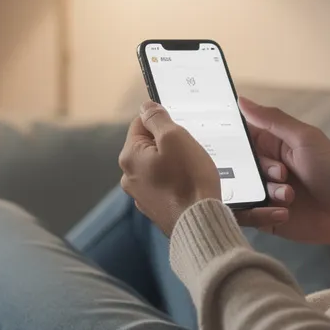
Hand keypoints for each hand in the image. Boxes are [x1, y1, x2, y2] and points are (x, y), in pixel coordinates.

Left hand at [119, 102, 222, 236]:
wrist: (200, 223)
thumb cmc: (189, 179)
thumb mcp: (175, 138)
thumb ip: (158, 119)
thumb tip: (146, 106)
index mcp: (129, 156)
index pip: (140, 123)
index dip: (162, 121)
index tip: (180, 127)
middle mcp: (129, 177)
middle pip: (148, 146)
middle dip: (168, 144)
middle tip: (189, 150)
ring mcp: (141, 195)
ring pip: (157, 166)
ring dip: (173, 163)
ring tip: (192, 169)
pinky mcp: (155, 208)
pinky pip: (164, 185)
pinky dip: (175, 181)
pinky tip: (190, 185)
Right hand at [234, 97, 329, 246]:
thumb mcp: (304, 138)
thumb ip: (272, 119)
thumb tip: (241, 100)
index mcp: (273, 145)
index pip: (241, 137)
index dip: (233, 139)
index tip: (227, 142)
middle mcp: (264, 168)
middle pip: (237, 165)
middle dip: (258, 169)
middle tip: (282, 174)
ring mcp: (264, 193)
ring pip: (241, 191)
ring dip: (265, 192)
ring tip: (289, 197)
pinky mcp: (265, 218)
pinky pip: (247, 216)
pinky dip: (261, 214)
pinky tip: (284, 214)